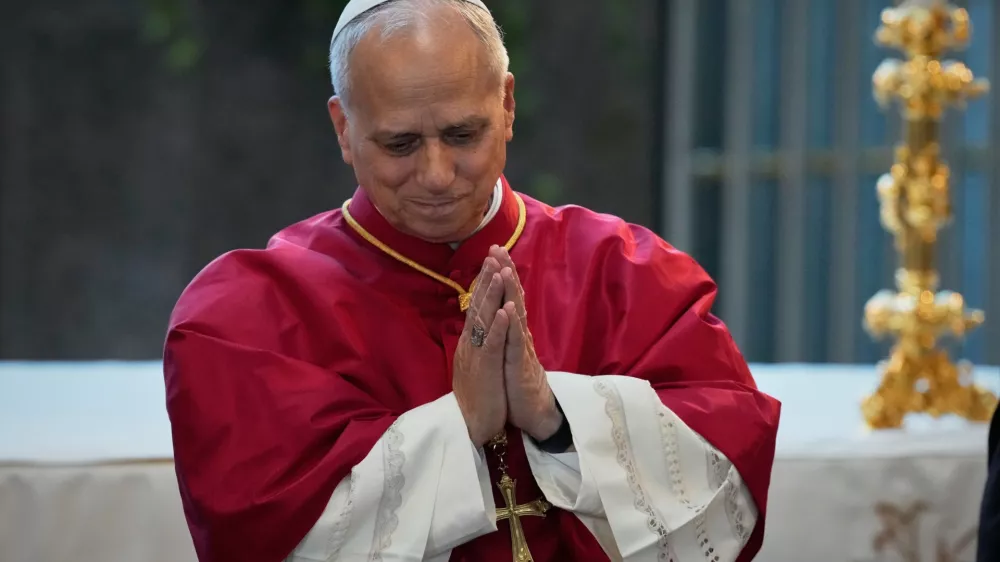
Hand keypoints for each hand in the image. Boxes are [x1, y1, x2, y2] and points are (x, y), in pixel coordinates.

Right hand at [453, 256, 509, 446]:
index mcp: (472, 342)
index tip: (491, 259)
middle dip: (487, 278)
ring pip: (483, 319)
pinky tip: (504, 311)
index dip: (484, 282)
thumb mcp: (478, 364)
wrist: (472, 427)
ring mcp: (476, 355)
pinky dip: (498, 327)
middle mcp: (471, 344)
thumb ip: (479, 343)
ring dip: (491, 295)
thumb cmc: (479, 397)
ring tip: (498, 271)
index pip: (477, 306)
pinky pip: (492, 345)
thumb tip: (479, 324)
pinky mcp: (484, 370)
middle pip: (478, 304)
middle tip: (494, 252)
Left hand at [489, 246, 562, 441]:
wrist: (533, 413)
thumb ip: (504, 332)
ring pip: (515, 314)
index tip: (493, 251)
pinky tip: (509, 309)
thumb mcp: (506, 353)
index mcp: (511, 332)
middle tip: (498, 247)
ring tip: (506, 269)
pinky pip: (515, 342)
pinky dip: (512, 325)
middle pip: (512, 297)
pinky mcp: (520, 365)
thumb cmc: (517, 384)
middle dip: (505, 272)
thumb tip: (498, 312)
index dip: (499, 274)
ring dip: (510, 292)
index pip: (506, 297)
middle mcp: (518, 335)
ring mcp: (520, 348)